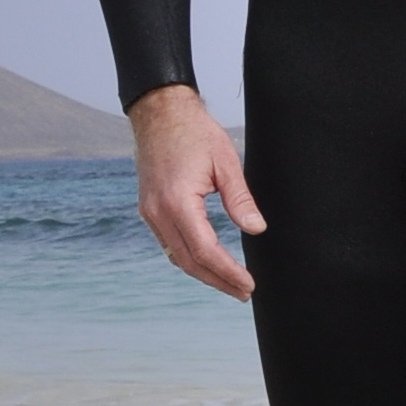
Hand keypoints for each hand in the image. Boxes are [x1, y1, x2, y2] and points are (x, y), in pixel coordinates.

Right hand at [129, 85, 265, 298]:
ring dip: (203, 273)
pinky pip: (169, 244)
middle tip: (244, 293)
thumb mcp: (225, 161)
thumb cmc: (194, 131)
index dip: (227, 272)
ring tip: (230, 284)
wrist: (159, 112)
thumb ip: (240, 198)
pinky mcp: (149, 209)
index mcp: (177, 202)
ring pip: (177, 256)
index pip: (204, 250)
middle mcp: (158, 213)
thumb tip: (256, 229)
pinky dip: (189, 258)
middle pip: (189, 261)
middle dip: (218, 281)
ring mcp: (149, 212)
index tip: (248, 284)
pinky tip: (207, 263)